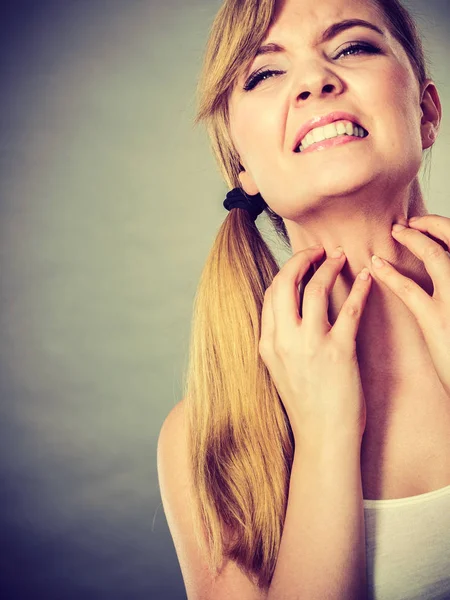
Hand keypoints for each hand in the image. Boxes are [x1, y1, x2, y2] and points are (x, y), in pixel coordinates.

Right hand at [259, 245, 372, 445]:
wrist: (323, 439)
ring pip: (314, 289)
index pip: (271, 294)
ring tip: (341, 256)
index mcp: (268, 344)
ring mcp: (310, 345)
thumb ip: (281, 340)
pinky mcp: (338, 352)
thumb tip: (291, 312)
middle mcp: (284, 340)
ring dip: (329, 266)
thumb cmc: (306, 406)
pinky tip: (366, 278)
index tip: (301, 264)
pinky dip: (358, 288)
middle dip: (301, 259)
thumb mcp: (281, 370)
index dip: (286, 272)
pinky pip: (348, 309)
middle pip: (285, 283)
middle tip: (318, 250)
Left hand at [371, 214, 449, 395]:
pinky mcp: (437, 320)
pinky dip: (390, 274)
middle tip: (408, 223)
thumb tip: (440, 277)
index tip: (425, 224)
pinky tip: (376, 265)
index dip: (444, 228)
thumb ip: (449, 289)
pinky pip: (410, 289)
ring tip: (395, 232)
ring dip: (413, 239)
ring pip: (435, 257)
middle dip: (432, 225)